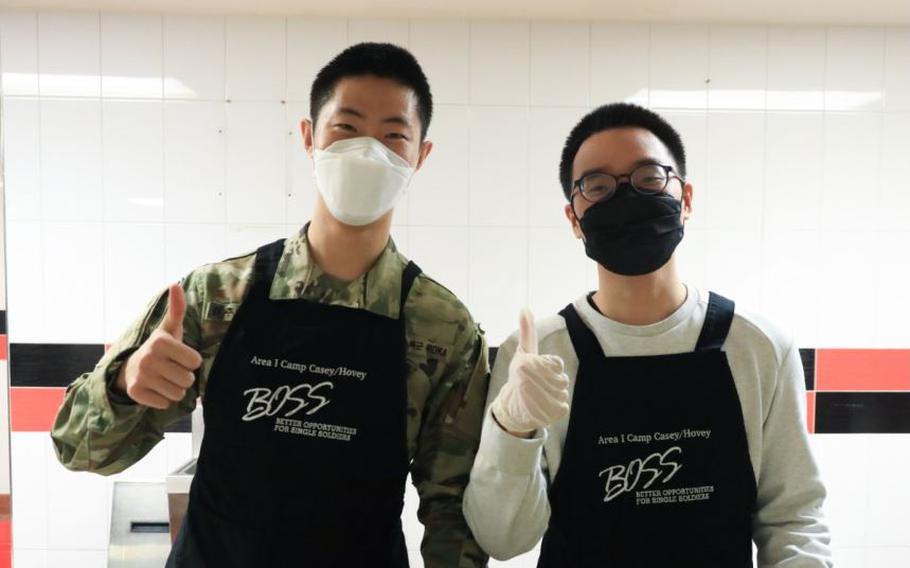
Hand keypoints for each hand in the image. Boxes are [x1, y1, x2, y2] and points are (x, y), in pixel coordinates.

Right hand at [114, 283, 202, 409]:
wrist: (130, 367)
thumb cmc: (160, 348)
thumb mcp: (169, 329)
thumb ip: (177, 309)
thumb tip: (175, 284)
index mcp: (161, 341)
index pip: (195, 362)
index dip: (191, 362)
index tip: (179, 357)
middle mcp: (149, 358)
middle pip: (188, 380)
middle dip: (184, 378)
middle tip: (172, 370)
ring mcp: (140, 376)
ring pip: (178, 394)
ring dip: (175, 390)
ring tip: (165, 379)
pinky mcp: (135, 393)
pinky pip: (164, 404)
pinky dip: (163, 400)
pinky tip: (155, 389)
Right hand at [490, 309, 569, 436]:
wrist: (511, 409)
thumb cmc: (519, 377)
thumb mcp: (523, 353)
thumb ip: (527, 331)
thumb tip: (525, 308)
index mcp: (527, 365)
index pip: (557, 364)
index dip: (549, 368)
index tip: (536, 373)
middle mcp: (531, 382)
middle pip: (562, 379)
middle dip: (553, 382)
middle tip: (537, 387)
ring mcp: (539, 399)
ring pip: (563, 392)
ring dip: (555, 395)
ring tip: (539, 397)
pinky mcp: (547, 414)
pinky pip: (563, 406)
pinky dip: (556, 408)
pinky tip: (543, 407)